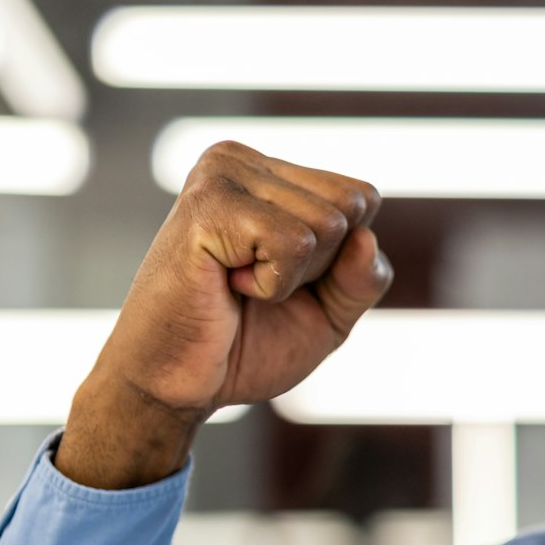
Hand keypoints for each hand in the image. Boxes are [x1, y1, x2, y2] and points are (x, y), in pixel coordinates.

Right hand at [58, 142, 391, 488]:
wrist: (177, 384)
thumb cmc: (246, 346)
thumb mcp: (330, 315)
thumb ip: (363, 279)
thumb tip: (367, 236)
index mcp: (270, 173)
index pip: (363, 198)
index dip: (342, 259)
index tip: (282, 277)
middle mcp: (242, 160)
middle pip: (352, 206)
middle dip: (321, 267)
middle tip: (255, 284)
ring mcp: (220, 174)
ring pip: (329, 223)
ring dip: (292, 277)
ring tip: (235, 283)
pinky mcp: (207, 204)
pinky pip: (294, 243)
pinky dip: (272, 284)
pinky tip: (225, 284)